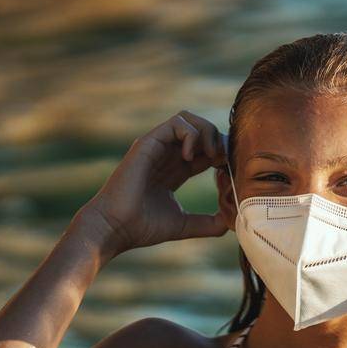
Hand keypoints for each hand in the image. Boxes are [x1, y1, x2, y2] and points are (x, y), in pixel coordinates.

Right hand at [72, 111, 227, 256]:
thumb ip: (207, 224)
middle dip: (218, 140)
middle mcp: (166, 154)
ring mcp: (156, 147)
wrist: (115, 227)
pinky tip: (190, 158)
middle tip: (225, 161)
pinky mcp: (148, 143)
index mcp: (175, 170)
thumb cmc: (143, 227)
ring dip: (207, 133)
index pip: (205, 150)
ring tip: (211, 155)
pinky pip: (177, 124)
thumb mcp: (184, 225)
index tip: (230, 171)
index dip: (222, 155)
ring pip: (188, 119)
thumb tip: (230, 223)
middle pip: (199, 130)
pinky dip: (191, 136)